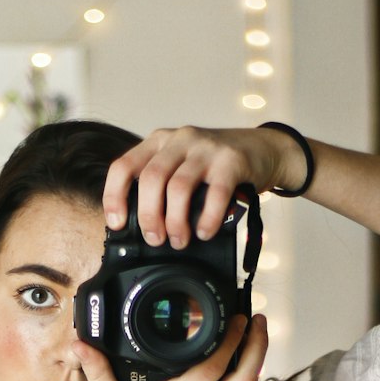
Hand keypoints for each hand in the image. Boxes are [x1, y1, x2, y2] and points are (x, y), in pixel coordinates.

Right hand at [71, 313, 269, 380]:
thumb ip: (98, 370)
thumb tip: (81, 344)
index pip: (214, 366)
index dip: (231, 340)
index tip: (237, 318)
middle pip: (244, 379)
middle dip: (257, 347)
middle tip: (259, 321)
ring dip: (253, 364)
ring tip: (252, 339)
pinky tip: (234, 370)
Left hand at [102, 124, 307, 246]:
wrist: (263, 149)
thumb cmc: (216, 165)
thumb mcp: (182, 165)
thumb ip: (162, 185)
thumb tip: (143, 228)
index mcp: (159, 142)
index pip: (124, 166)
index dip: (115, 197)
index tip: (118, 224)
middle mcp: (179, 140)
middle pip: (151, 179)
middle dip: (149, 216)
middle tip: (155, 239)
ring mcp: (205, 148)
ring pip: (179, 187)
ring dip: (175, 221)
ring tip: (180, 240)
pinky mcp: (231, 161)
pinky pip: (215, 194)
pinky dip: (207, 219)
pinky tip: (205, 232)